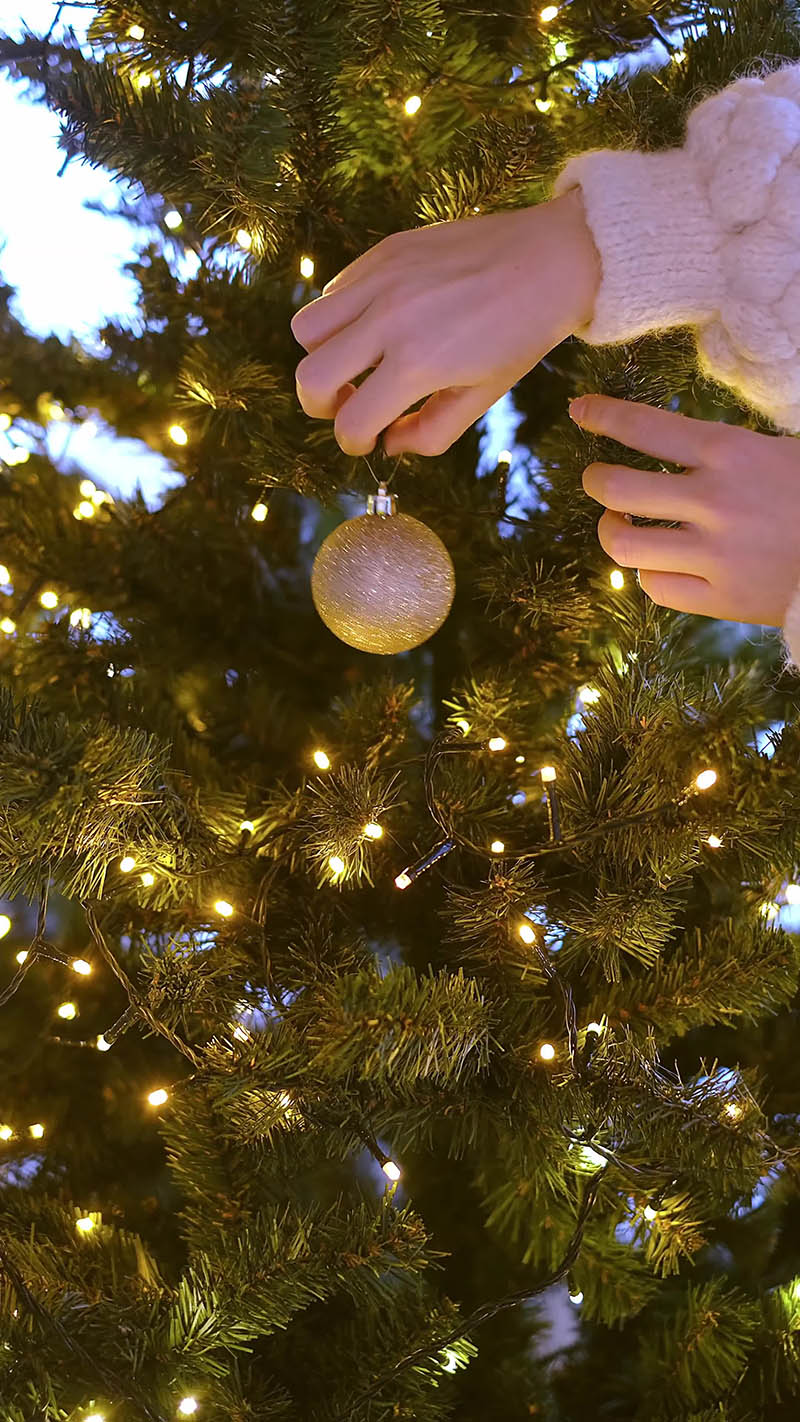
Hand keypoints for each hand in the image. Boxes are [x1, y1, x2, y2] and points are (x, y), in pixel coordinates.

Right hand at [290, 189, 600, 457]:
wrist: (552, 258)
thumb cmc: (523, 334)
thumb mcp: (483, 397)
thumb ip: (430, 432)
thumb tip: (389, 444)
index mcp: (418, 363)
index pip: (351, 422)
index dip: (353, 443)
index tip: (368, 441)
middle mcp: (389, 319)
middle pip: (309, 377)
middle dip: (320, 406)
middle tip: (350, 406)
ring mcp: (381, 279)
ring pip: (306, 329)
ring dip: (322, 357)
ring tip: (355, 363)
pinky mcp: (384, 252)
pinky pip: (332, 291)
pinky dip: (340, 317)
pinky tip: (375, 326)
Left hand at [574, 394, 799, 627]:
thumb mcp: (778, 450)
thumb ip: (724, 448)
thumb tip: (668, 442)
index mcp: (731, 452)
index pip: (644, 427)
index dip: (602, 417)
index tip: (580, 412)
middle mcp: (715, 502)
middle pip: (616, 487)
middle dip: (595, 480)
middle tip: (598, 478)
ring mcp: (715, 555)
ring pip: (624, 544)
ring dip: (611, 529)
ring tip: (619, 522)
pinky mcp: (721, 600)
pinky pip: (656, 587)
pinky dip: (649, 573)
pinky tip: (658, 561)